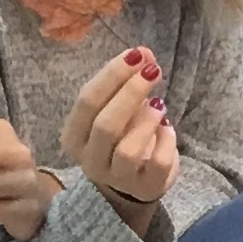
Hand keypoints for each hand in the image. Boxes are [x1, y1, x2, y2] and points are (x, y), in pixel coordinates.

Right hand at [63, 47, 177, 219]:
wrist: (131, 183)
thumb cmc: (119, 138)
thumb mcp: (116, 108)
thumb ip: (125, 81)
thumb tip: (145, 53)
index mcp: (74, 135)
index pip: (87, 101)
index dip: (112, 75)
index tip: (136, 55)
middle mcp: (90, 160)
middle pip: (106, 124)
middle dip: (131, 92)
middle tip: (153, 70)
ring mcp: (118, 179)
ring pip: (128, 150)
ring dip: (146, 120)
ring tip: (159, 104)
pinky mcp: (146, 188)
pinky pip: (157, 164)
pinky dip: (166, 141)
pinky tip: (168, 128)